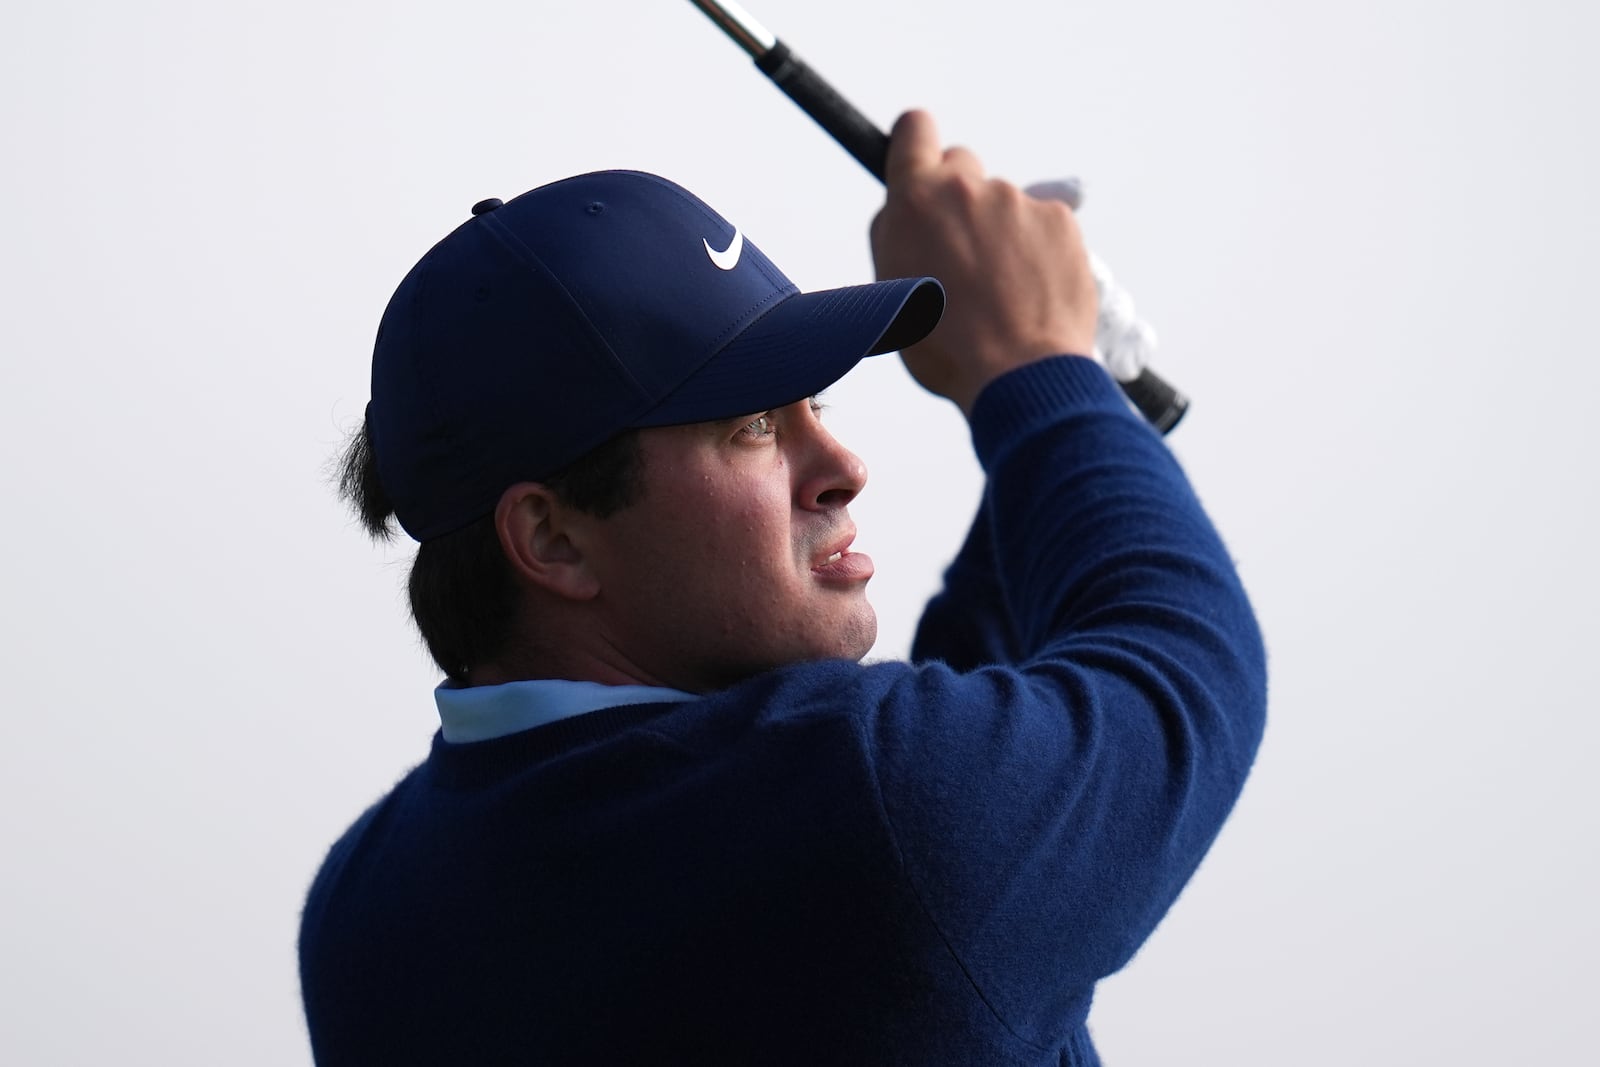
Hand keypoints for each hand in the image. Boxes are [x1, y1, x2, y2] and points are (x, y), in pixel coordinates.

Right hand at [870, 110, 1098, 415]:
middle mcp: (967, 187)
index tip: (924, 163)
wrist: (1019, 374)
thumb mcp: (891, 293)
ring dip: (1000, 233)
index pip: (915, 129)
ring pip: (1003, 203)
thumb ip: (895, 235)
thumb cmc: (947, 348)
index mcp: (915, 200)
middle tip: (963, 251)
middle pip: (961, 164)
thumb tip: (903, 208)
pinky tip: (1033, 290)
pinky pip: (1042, 223)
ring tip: (1003, 291)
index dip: (917, 143)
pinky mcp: (1059, 218)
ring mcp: (1017, 200)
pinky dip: (1037, 249)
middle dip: (958, 197)